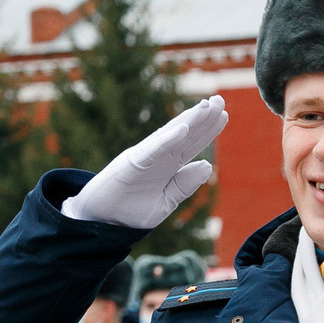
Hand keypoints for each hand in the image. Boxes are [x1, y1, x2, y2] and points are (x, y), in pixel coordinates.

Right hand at [61, 97, 226, 229]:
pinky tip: (182, 129)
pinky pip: (152, 151)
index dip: (207, 130)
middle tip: (219, 100)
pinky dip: (166, 140)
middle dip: (202, 118)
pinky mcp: (130, 164)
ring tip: (206, 106)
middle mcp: (157, 157)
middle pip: (184, 135)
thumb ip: (184, 185)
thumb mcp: (165, 202)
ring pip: (170, 136)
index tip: (222, 114)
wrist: (101, 222)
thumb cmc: (131, 212)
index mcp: (167, 166)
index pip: (191, 144)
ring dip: (188, 121)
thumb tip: (206, 165)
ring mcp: (144, 158)